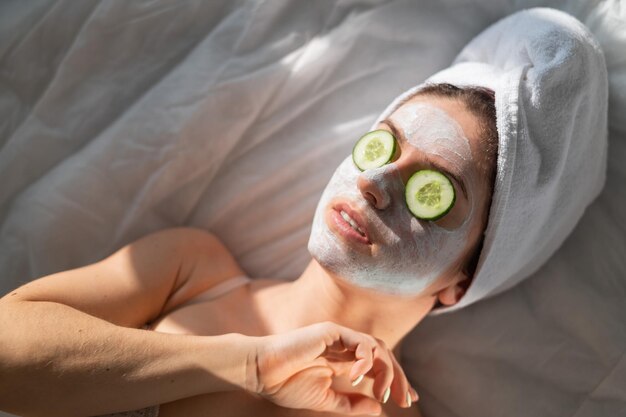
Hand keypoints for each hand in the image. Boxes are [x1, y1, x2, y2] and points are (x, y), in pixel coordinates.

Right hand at [247, 321, 416, 414]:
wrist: (262, 373)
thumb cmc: (286, 384)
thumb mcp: (326, 400)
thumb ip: (351, 404)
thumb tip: (379, 409)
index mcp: (344, 361)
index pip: (379, 366)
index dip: (396, 380)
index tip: (408, 399)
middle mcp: (345, 346)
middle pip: (384, 355)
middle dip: (398, 377)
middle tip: (405, 400)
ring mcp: (339, 337)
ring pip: (377, 346)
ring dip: (386, 369)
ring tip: (383, 393)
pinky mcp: (331, 331)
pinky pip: (359, 340)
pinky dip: (366, 357)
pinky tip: (359, 377)